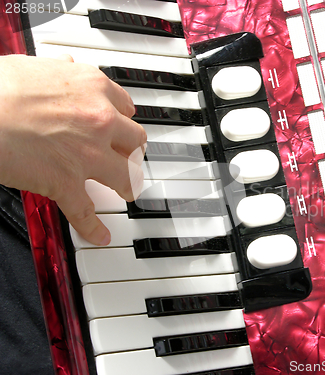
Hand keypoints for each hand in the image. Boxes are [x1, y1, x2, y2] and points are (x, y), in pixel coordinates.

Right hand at [0, 54, 145, 245]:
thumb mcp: (33, 66)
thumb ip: (57, 70)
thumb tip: (64, 65)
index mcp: (93, 88)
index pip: (126, 108)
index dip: (124, 120)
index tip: (122, 126)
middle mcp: (99, 120)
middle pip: (135, 141)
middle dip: (132, 151)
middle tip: (127, 155)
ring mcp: (87, 154)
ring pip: (127, 175)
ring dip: (129, 185)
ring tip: (127, 190)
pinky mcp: (67, 182)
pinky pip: (85, 211)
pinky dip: (93, 227)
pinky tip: (100, 235)